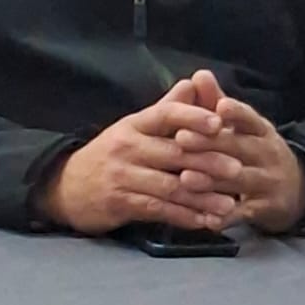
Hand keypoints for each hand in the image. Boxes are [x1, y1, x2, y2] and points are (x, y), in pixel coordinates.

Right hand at [36, 79, 239, 234]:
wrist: (66, 185)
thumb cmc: (112, 154)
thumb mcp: (135, 128)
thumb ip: (169, 108)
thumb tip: (196, 81)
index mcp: (135, 124)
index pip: (166, 114)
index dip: (193, 117)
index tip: (219, 123)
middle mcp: (127, 146)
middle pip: (173, 153)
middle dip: (208, 162)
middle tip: (237, 169)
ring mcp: (122, 176)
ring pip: (169, 186)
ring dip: (202, 197)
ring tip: (230, 204)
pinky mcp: (119, 203)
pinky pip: (158, 210)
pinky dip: (184, 217)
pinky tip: (205, 222)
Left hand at [175, 73, 304, 233]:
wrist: (296, 191)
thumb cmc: (255, 151)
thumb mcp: (243, 128)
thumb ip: (218, 102)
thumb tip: (199, 74)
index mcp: (261, 130)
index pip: (250, 118)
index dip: (236, 113)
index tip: (220, 106)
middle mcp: (267, 154)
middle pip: (240, 148)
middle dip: (211, 144)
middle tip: (181, 139)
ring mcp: (268, 182)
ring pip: (239, 181)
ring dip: (212, 180)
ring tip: (186, 178)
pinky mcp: (264, 209)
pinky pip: (243, 214)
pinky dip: (224, 217)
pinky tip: (206, 219)